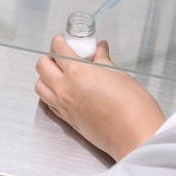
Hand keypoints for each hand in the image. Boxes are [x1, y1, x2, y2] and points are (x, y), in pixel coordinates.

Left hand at [35, 36, 164, 160]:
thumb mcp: (119, 75)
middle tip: (62, 55)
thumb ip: (103, 60)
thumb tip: (100, 50)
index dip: (59, 41)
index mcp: (77, 72)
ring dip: (46, 76)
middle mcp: (65, 89)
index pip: (58, 49)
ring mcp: (63, 106)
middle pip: (42, 66)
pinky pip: (48, 103)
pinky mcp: (67, 120)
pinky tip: (64, 91)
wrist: (135, 136)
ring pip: (40, 86)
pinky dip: (50, 93)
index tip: (63, 39)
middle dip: (50, 57)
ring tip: (60, 73)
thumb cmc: (132, 107)